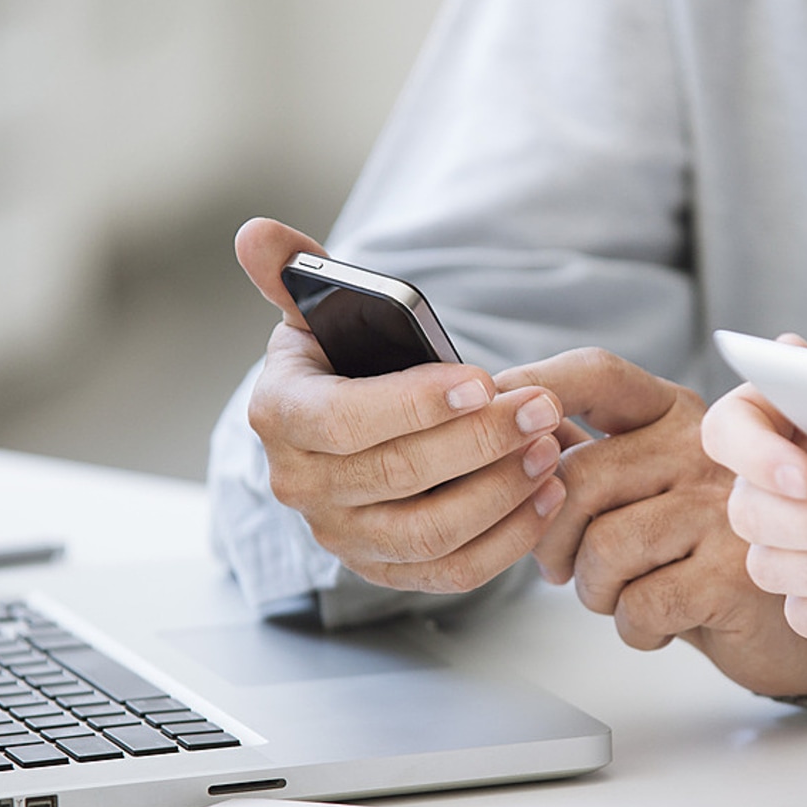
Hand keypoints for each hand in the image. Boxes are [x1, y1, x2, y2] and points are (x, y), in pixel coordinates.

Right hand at [235, 218, 567, 592]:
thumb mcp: (316, 313)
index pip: (341, 420)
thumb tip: (256, 234)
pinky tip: (547, 496)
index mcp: (280, 414)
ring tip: (550, 448)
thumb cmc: (343, 363)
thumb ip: (294, 271)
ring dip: (500, 493)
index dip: (412, 405)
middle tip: (540, 408)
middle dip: (479, 441)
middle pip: (396, 475)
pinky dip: (506, 540)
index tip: (482, 380)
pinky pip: (450, 571)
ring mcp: (341, 536)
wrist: (347, 429)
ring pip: (428, 532)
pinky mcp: (384, 568)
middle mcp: (300, 485)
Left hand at [496, 349, 806, 696]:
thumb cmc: (699, 550)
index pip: (596, 373)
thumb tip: (498, 421)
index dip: (533, 384)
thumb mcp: (649, 489)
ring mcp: (726, 507)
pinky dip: (633, 627)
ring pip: (603, 547)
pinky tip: (655, 622)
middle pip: (579, 476)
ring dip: (592, 591)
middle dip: (548, 537)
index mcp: (675, 412)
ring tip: (618, 596)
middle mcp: (704, 446)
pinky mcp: (737, 573)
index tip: (485, 410)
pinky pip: (640, 602)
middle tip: (559, 569)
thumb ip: (588, 454)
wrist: (790, 620)